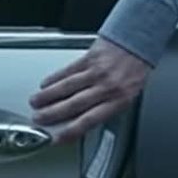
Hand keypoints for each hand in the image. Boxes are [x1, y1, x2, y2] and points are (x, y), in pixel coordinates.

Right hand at [30, 37, 152, 144]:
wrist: (141, 39)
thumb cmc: (136, 68)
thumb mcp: (128, 94)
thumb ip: (107, 106)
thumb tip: (85, 119)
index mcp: (118, 101)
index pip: (90, 121)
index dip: (70, 131)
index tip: (56, 138)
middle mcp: (107, 87)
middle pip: (74, 104)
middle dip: (53, 114)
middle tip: (38, 119)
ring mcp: (98, 72)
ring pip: (67, 87)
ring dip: (49, 96)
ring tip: (36, 102)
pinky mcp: (90, 57)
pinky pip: (69, 70)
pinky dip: (55, 78)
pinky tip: (46, 83)